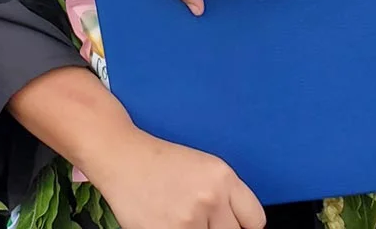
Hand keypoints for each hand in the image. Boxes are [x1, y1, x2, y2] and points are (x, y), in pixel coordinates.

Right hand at [91, 128, 265, 228]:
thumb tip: (238, 228)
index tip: (228, 223)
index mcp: (222, 177)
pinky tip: (165, 222)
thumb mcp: (202, 169)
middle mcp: (209, 197)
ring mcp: (188, 220)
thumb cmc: (159, 162)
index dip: (240, 225)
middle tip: (198, 219)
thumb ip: (226, 198)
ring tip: (178, 217)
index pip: (255, 221)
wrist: (120, 155)